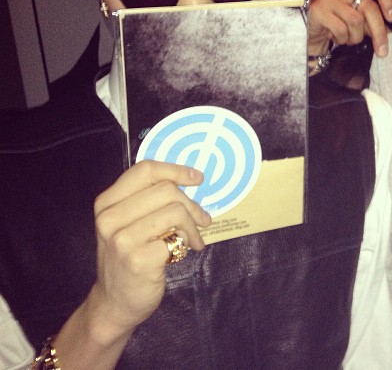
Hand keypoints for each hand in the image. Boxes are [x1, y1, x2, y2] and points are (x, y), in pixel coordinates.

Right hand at [87, 161, 209, 339]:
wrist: (114, 303)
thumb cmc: (127, 257)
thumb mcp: (127, 222)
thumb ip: (148, 199)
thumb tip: (190, 179)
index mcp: (107, 202)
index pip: (145, 170)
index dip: (175, 170)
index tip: (196, 178)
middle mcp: (109, 218)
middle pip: (166, 189)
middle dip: (191, 203)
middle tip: (202, 218)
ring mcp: (122, 240)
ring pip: (175, 211)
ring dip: (193, 224)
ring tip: (195, 237)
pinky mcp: (138, 261)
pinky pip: (177, 238)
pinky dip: (189, 241)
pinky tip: (188, 250)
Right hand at [308, 0, 391, 57]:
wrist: (307, 31)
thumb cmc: (335, 23)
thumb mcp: (357, 20)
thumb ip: (372, 22)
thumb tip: (391, 33)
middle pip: (369, 7)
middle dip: (378, 32)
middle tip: (383, 51)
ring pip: (355, 21)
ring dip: (355, 37)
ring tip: (348, 38)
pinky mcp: (318, 10)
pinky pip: (340, 29)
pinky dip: (341, 39)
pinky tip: (335, 38)